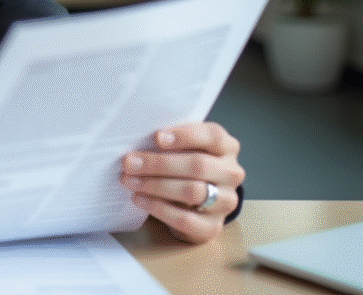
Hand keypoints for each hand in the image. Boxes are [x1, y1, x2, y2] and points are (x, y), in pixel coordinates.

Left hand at [121, 122, 244, 243]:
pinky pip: (186, 219)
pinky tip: (140, 199)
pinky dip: (159, 208)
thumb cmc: (184, 167)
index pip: (213, 136)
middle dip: (160, 164)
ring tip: (130, 181)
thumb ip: (170, 142)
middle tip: (130, 163)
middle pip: (198, 165)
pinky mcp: (214, 227)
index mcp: (227, 148)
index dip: (185, 136)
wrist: (195, 204)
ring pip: (192, 191)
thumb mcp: (182, 149)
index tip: (157, 138)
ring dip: (156, 185)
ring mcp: (226, 202)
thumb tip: (140, 138)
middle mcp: (231, 174)